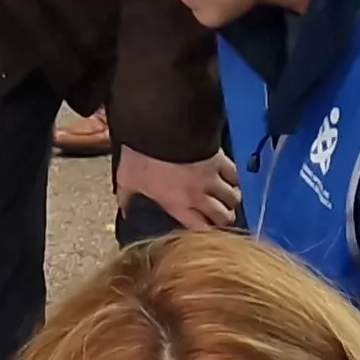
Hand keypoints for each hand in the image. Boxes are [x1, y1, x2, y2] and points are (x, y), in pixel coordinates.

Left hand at [112, 145, 240, 230]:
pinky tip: (231, 179)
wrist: (157, 127)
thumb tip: (124, 212)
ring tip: (228, 199)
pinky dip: (234, 179)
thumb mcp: (127, 180)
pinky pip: (235, 175)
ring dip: (231, 200)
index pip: (201, 229)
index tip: (204, 230)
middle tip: (221, 216)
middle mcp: (199, 196)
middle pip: (223, 217)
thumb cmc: (141, 156)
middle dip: (224, 218)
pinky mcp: (220, 159)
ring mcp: (212, 178)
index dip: (205, 232)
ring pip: (233, 198)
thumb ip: (127, 199)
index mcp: (177, 205)